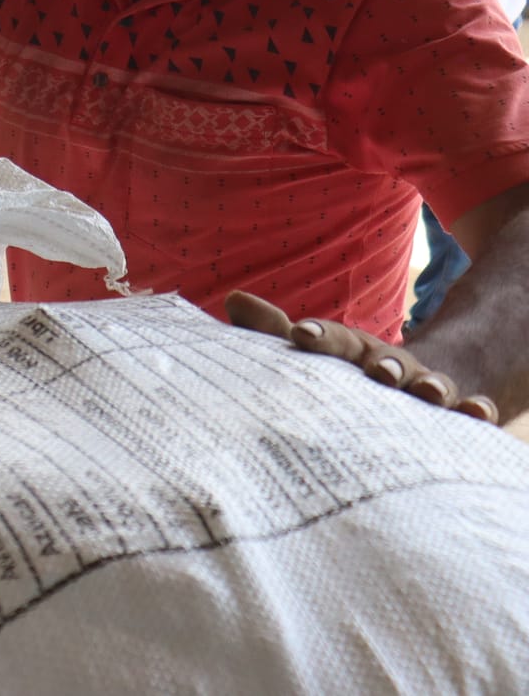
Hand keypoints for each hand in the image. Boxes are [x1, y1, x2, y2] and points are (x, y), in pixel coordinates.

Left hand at [225, 291, 498, 422]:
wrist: (410, 381)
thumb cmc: (345, 369)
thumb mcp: (314, 350)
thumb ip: (272, 331)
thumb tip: (234, 298)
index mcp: (351, 350)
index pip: (333, 339)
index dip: (318, 336)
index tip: (301, 335)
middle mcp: (390, 365)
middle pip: (387, 361)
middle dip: (383, 364)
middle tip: (378, 372)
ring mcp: (424, 386)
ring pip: (431, 385)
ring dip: (432, 386)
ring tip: (431, 391)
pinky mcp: (454, 410)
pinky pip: (470, 409)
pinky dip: (475, 410)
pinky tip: (478, 413)